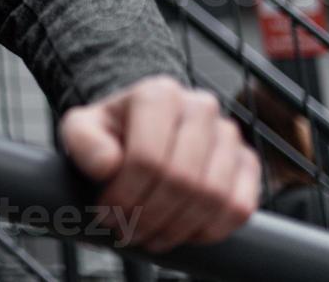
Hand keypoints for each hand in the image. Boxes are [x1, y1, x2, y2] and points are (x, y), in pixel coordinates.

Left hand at [59, 75, 259, 253]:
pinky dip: (210, 230)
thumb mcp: (81, 129)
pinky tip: (182, 232)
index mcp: (159, 93)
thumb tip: (107, 165)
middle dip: (150, 217)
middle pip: (182, 180)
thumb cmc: (111, 132)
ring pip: (213, 197)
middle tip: (128, 232)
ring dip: (177, 228)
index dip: (126, 196)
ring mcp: (228, 135)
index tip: (108, 213)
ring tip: (150, 235)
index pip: (148, 158)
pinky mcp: (247, 162)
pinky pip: (239, 208)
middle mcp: (200, 107)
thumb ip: (84, 142)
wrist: (138, 130)